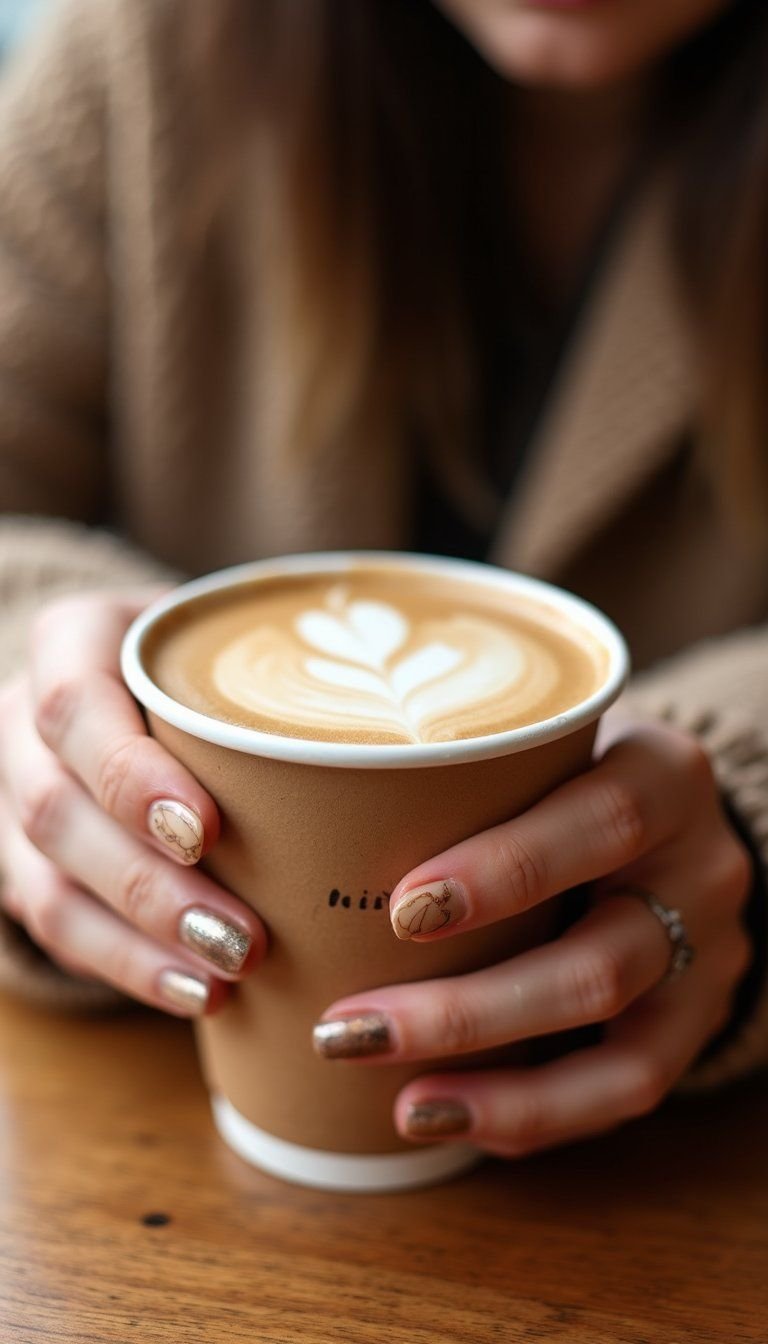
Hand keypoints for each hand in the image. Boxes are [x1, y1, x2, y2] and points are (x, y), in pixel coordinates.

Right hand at [0, 591, 265, 1015]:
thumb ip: (285, 667)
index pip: (74, 707)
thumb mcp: (239, 632)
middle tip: (244, 938)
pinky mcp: (27, 860)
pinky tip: (194, 994)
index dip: (130, 777)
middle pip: (58, 812)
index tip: (209, 831)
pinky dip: (126, 965)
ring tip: (225, 981)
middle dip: (150, 887)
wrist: (147, 669)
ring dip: (139, 943)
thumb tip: (404, 742)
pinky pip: (56, 925)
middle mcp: (25, 722)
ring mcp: (17, 794)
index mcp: (70, 642)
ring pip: (50, 883)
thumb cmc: (216, 652)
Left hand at [314, 717, 751, 1155]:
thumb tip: (297, 802)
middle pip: (602, 963)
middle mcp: (699, 869)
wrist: (669, 815)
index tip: (401, 908)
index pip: (601, 821)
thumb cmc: (564, 767)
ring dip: (495, 1082)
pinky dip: (531, 1113)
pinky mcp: (692, 1024)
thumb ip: (459, 763)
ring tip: (395, 1101)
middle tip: (346, 1030)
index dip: (508, 871)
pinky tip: (443, 1114)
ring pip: (621, 1050)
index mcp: (663, 776)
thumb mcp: (535, 736)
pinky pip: (624, 1092)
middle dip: (468, 1011)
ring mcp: (705, 956)